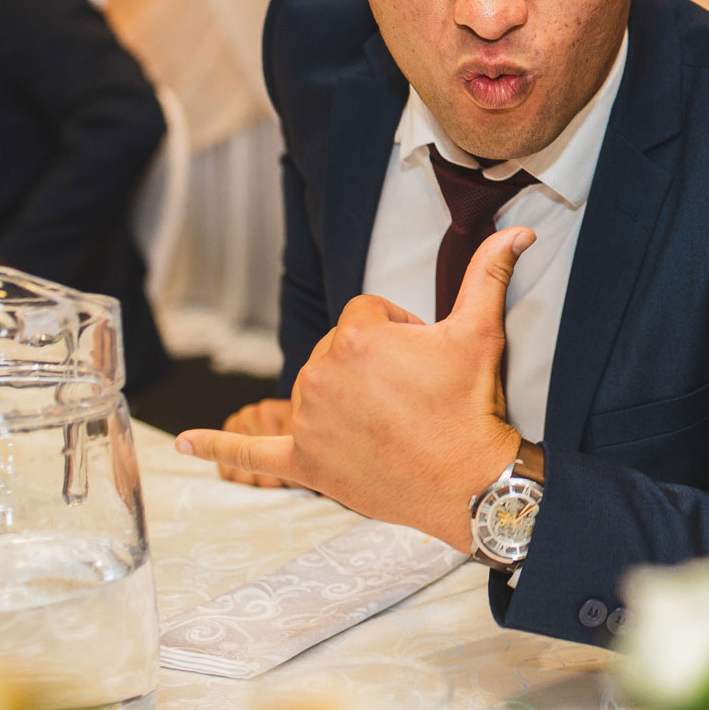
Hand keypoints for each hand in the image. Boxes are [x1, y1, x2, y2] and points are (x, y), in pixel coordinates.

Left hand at [176, 227, 541, 551]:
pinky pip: (251, 452)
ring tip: (390, 422)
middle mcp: (323, 372)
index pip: (367, 313)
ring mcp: (308, 420)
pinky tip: (188, 443)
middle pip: (339, 348)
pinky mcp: (303, 462)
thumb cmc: (472, 406)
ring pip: (315, 387)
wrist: (469, 481)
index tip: (425, 360)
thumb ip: (490, 273)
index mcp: (357, 336)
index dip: (400, 332)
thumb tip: (520, 229)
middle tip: (414, 395)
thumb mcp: (481, 332)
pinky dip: (219, 447)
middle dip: (372, 364)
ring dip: (343, 397)